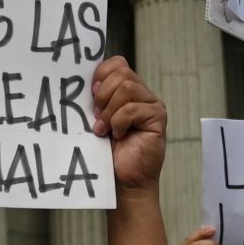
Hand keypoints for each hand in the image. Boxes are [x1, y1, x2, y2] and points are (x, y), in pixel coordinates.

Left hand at [94, 54, 166, 194]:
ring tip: (104, 129)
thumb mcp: (97, 120)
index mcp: (127, 90)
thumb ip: (96, 100)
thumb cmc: (109, 152)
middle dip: (103, 94)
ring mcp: (152, 105)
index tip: (90, 95)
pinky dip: (119, 122)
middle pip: (122, 73)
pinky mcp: (158, 118)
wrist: (124, 181)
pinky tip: (119, 136)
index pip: (117, 64)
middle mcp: (142, 94)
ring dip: (109, 110)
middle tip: (97, 117)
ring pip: (127, 87)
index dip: (101, 74)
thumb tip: (85, 83)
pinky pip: (132, 108)